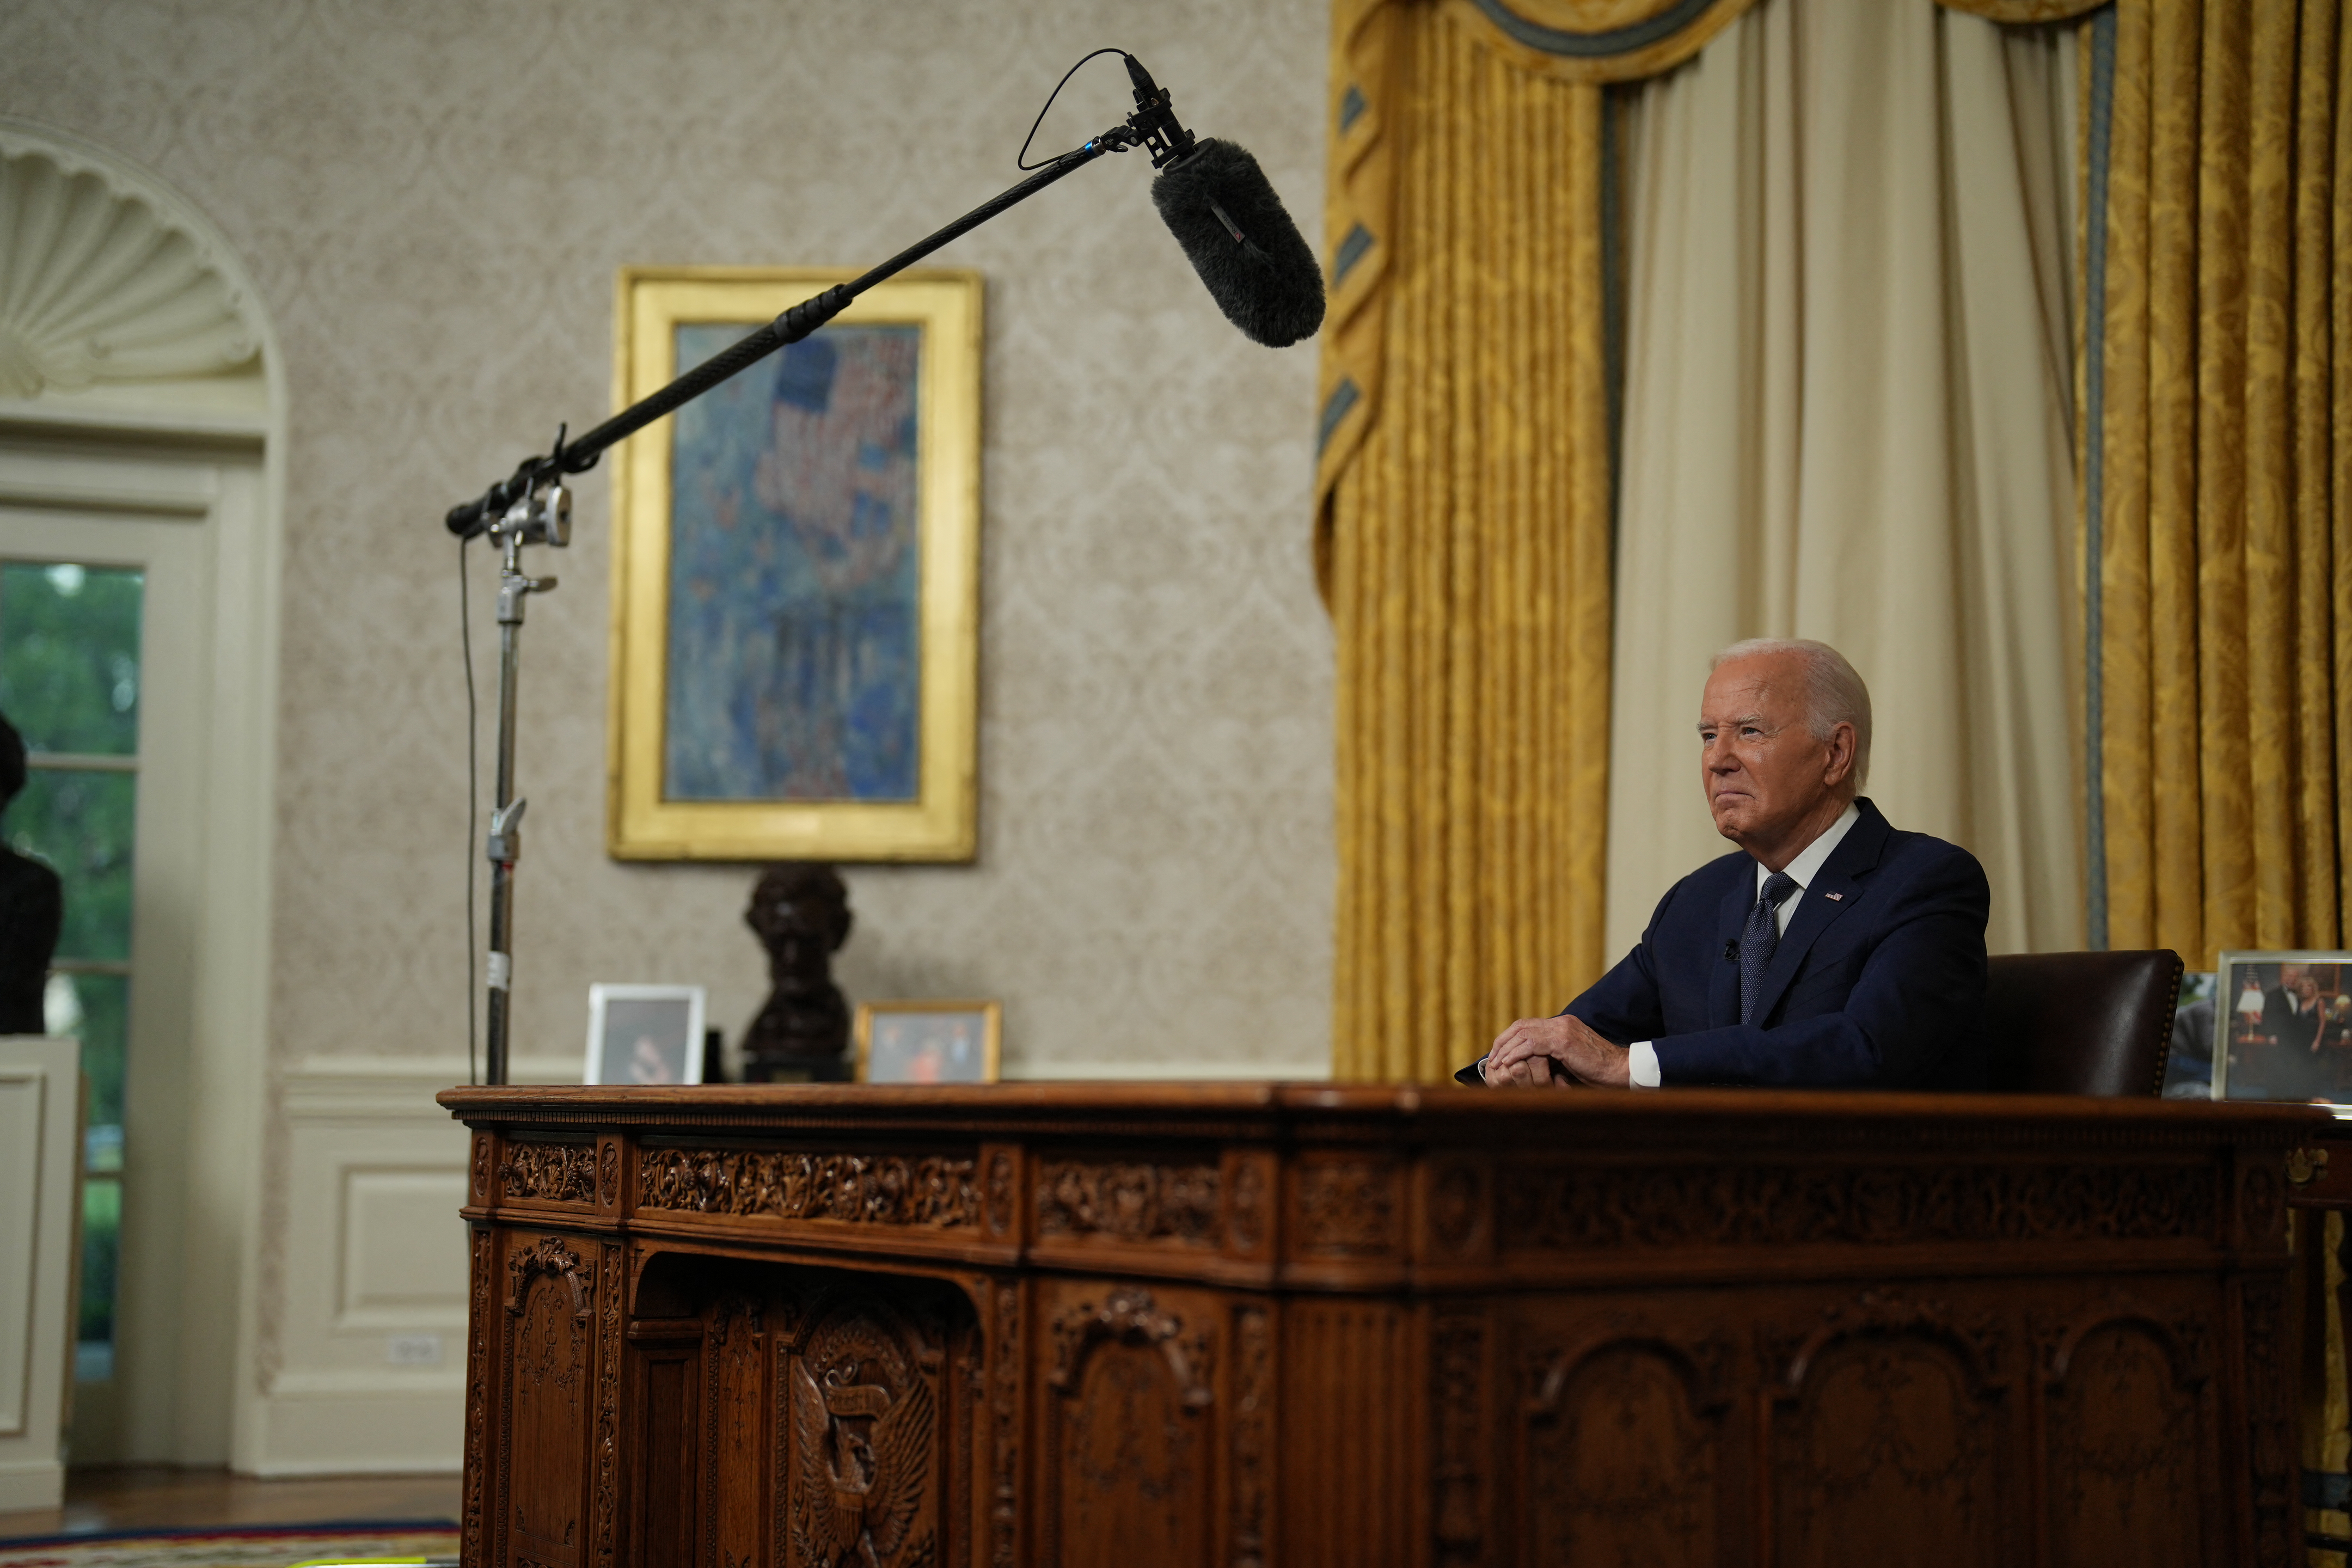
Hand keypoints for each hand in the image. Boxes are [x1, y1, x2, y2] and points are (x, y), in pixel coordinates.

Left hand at [1484, 1013, 1631, 1088]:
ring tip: (1495, 1062)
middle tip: (1492, 1057)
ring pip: (1524, 1033)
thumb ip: (1554, 1056)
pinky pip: (1532, 1044)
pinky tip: (1508, 1063)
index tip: (1499, 1052)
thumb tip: (1534, 1064)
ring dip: (1506, 1048)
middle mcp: (1562, 1022)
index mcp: (1564, 1024)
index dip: (1510, 1037)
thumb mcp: (1572, 1060)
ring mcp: (1563, 1029)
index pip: (1528, 1025)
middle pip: (1522, 1025)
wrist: (1621, 1071)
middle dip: (1503, 1041)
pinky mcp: (1564, 1040)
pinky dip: (1516, 1053)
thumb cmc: (1599, 1072)